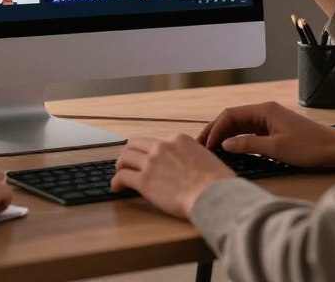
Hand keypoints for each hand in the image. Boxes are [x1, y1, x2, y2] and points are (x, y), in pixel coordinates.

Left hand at [112, 135, 232, 218]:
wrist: (214, 194)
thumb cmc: (218, 182)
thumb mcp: (207, 158)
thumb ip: (194, 157)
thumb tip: (193, 166)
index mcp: (179, 139)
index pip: (157, 142)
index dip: (150, 151)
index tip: (148, 159)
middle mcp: (163, 146)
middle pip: (136, 145)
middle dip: (130, 153)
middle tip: (127, 163)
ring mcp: (151, 162)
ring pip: (126, 158)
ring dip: (120, 165)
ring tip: (119, 173)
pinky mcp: (144, 180)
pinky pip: (123, 177)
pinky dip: (116, 182)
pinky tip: (116, 187)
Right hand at [198, 102, 334, 169]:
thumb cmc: (309, 147)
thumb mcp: (276, 149)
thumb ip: (249, 144)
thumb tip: (225, 144)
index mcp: (264, 110)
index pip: (231, 115)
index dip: (215, 129)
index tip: (206, 145)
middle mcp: (265, 111)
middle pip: (233, 117)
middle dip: (216, 130)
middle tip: (200, 144)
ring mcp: (270, 119)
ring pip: (240, 124)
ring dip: (225, 135)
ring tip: (211, 148)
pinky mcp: (275, 129)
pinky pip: (250, 131)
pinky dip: (238, 138)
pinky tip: (231, 148)